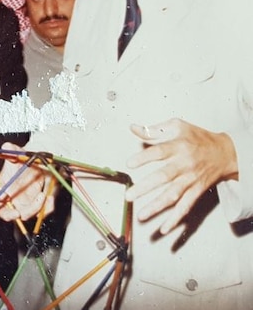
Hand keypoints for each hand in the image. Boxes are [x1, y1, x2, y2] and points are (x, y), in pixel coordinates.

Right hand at [0, 142, 54, 221]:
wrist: (43, 163)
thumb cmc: (27, 160)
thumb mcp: (21, 152)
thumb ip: (12, 149)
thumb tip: (6, 147)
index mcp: (4, 184)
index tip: (4, 195)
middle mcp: (11, 197)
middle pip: (3, 212)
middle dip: (8, 215)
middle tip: (17, 213)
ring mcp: (24, 204)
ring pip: (25, 215)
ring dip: (34, 208)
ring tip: (43, 195)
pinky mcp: (37, 208)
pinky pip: (41, 213)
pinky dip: (46, 208)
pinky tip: (49, 197)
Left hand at [126, 118, 237, 233]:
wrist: (226, 152)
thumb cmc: (198, 138)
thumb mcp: (177, 126)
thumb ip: (153, 130)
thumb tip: (133, 128)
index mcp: (178, 146)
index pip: (159, 152)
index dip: (144, 158)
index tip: (129, 164)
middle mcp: (185, 164)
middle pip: (164, 177)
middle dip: (146, 187)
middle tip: (129, 195)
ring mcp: (191, 180)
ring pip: (173, 195)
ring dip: (157, 207)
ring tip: (141, 214)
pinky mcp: (197, 191)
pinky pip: (186, 207)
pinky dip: (175, 219)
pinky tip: (163, 228)